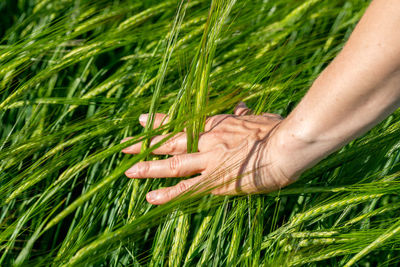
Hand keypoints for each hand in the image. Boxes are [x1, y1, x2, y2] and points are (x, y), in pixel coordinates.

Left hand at [121, 102, 296, 204]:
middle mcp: (206, 141)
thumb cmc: (274, 129)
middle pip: (170, 142)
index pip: (181, 123)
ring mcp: (209, 161)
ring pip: (172, 165)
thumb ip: (244, 115)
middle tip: (125, 147)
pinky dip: (168, 193)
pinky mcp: (216, 181)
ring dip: (149, 168)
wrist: (285, 146)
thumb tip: (241, 106)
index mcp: (215, 125)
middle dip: (146, 145)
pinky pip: (187, 188)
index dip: (160, 122)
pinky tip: (151, 197)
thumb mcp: (256, 118)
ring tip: (129, 171)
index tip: (143, 121)